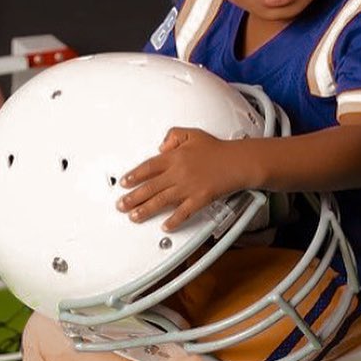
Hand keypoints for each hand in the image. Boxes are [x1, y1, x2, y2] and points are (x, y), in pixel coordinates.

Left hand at [117, 128, 248, 231]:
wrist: (238, 161)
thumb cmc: (218, 149)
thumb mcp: (192, 134)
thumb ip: (173, 136)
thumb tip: (160, 146)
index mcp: (175, 157)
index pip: (148, 167)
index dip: (134, 176)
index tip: (124, 182)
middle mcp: (178, 173)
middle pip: (150, 187)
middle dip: (133, 197)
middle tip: (121, 205)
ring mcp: (188, 187)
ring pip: (161, 201)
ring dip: (146, 210)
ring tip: (134, 216)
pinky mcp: (200, 199)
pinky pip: (183, 212)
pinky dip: (174, 220)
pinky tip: (165, 226)